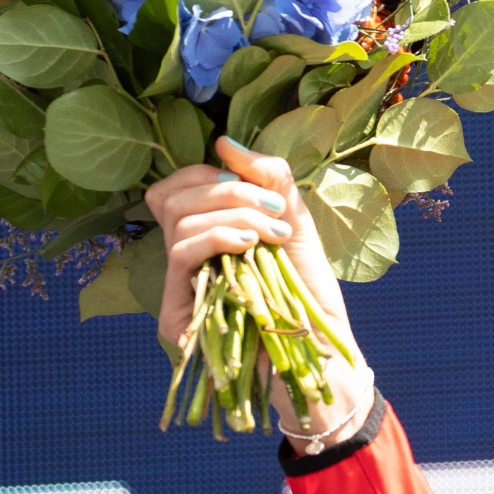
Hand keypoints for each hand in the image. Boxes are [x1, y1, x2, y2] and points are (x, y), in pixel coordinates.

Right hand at [145, 136, 371, 440]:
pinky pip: (181, 254)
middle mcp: (185, 259)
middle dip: (228, 192)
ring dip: (235, 215)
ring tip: (273, 235)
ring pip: (178, 222)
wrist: (322, 350)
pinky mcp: (177, 313)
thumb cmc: (308, 292)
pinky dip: (218, 237)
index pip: (173, 189)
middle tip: (274, 209)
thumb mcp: (294, 223)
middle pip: (170, 197)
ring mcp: (179, 287)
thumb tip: (223, 142)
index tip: (256, 184)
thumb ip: (268, 178)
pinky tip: (250, 245)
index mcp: (205, 235)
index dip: (205, 174)